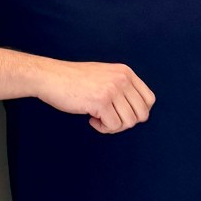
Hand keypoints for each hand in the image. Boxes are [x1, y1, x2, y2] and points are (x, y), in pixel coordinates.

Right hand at [30, 57, 154, 133]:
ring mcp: (112, 90)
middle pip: (141, 114)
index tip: (121, 113)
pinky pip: (113, 126)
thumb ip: (121, 87)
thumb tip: (136, 112)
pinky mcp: (101, 102)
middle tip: (110, 119)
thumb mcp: (105, 75)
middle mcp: (122, 79)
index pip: (149, 99)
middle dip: (126, 123)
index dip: (138, 112)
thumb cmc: (73, 79)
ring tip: (99, 118)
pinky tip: (91, 119)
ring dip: (113, 126)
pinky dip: (103, 128)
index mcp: (125, 72)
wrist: (50, 77)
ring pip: (128, 122)